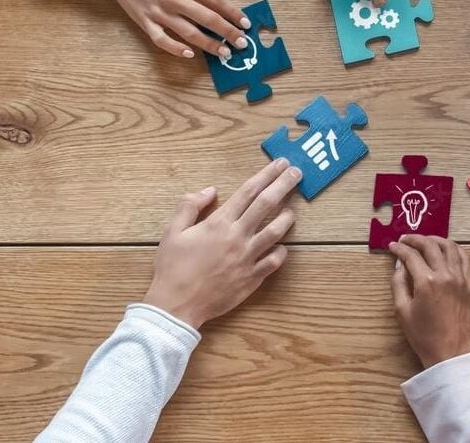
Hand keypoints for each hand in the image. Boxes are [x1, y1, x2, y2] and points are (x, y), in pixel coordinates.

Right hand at [99, 0, 248, 58]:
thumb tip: (217, 8)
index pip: (217, 2)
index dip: (234, 15)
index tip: (246, 25)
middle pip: (208, 19)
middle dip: (229, 33)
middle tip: (242, 43)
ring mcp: (159, 11)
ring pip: (190, 33)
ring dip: (210, 45)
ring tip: (224, 52)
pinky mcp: (145, 21)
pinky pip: (163, 40)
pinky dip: (177, 49)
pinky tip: (190, 55)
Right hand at [142, 158, 300, 328]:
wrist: (176, 306)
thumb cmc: (173, 267)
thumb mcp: (172, 231)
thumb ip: (189, 206)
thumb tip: (210, 190)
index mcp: (218, 223)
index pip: (248, 191)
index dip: (266, 174)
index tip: (280, 163)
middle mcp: (237, 236)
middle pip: (267, 204)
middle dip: (284, 185)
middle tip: (297, 173)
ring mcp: (248, 257)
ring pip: (276, 231)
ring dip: (287, 217)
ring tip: (291, 210)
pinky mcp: (253, 277)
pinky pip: (275, 261)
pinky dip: (281, 251)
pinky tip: (282, 245)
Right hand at [389, 235, 469, 367]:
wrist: (449, 351)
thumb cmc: (422, 335)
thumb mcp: (402, 310)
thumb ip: (398, 282)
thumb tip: (399, 263)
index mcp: (426, 282)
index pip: (411, 255)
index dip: (399, 248)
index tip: (393, 246)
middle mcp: (445, 275)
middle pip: (430, 245)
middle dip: (415, 239)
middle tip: (406, 239)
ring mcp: (461, 278)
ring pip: (450, 246)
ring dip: (436, 239)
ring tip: (425, 241)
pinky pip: (465, 258)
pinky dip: (455, 249)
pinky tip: (446, 249)